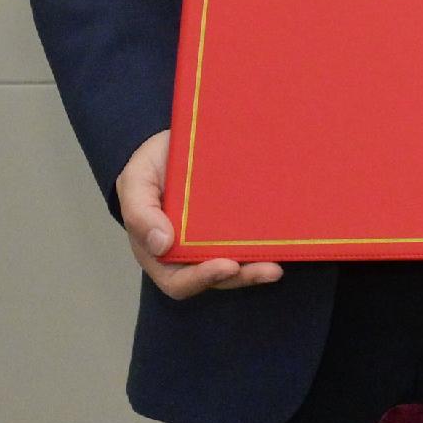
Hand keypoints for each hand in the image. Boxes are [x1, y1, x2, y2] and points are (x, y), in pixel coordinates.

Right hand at [115, 130, 283, 300]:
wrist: (174, 142)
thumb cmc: (150, 168)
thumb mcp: (135, 183)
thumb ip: (140, 213)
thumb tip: (161, 245)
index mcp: (160, 251)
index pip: (179, 280)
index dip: (202, 279)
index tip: (227, 266)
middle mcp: (191, 251)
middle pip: (218, 277)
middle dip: (243, 277)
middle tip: (270, 269)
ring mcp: (217, 238)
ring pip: (240, 262)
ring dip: (259, 267)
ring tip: (279, 263)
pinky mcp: (237, 222)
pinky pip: (253, 237)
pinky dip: (269, 242)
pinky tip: (287, 238)